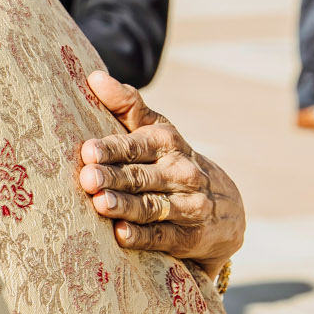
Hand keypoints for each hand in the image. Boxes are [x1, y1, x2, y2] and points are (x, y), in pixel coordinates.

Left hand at [79, 73, 243, 274]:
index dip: (114, 148)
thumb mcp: (157, 131)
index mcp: (169, 144)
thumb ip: (127, 106)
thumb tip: (94, 77)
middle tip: (88, 178)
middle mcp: (181, 173)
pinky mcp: (189, 237)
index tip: (89, 150)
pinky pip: (163, 236)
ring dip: (125, 206)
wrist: (225, 209)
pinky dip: (142, 236)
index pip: (138, 145)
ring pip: (151, 206)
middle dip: (114, 177)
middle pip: (141, 176)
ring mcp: (188, 206)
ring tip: (100, 204)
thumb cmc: (171, 161)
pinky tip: (121, 234)